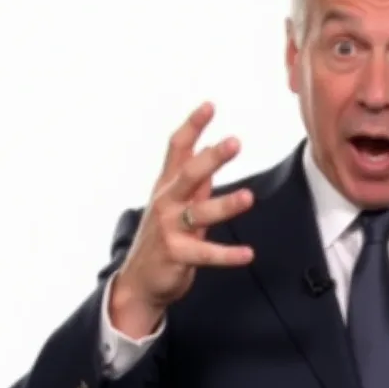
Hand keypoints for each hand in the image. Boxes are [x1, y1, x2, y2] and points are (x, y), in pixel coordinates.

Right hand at [111, 102, 254, 335]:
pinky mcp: (177, 255)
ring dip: (225, 205)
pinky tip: (247, 253)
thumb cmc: (163, 237)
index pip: (177, 149)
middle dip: (211, 158)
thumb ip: (195, 179)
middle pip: (188, 175)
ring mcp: (170, 228)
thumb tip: (209, 147)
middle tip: (235, 142)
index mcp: (167, 186)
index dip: (192, 126)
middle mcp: (166, 202)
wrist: (139, 281)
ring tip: (249, 197)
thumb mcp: (176, 202)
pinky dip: (227, 254)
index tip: (210, 106)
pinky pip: (206, 253)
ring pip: (199, 213)